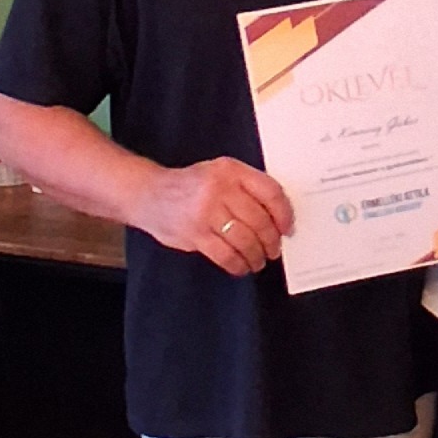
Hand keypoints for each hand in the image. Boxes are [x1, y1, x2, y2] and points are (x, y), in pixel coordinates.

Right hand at [131, 156, 293, 276]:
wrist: (149, 194)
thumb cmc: (191, 185)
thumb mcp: (220, 173)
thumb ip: (247, 187)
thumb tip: (278, 217)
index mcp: (231, 170)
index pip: (270, 192)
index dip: (284, 213)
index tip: (288, 227)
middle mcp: (220, 189)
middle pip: (260, 220)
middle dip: (271, 240)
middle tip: (274, 249)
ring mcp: (206, 213)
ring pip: (245, 241)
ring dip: (257, 255)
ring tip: (259, 260)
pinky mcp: (195, 235)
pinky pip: (226, 256)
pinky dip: (238, 265)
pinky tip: (241, 266)